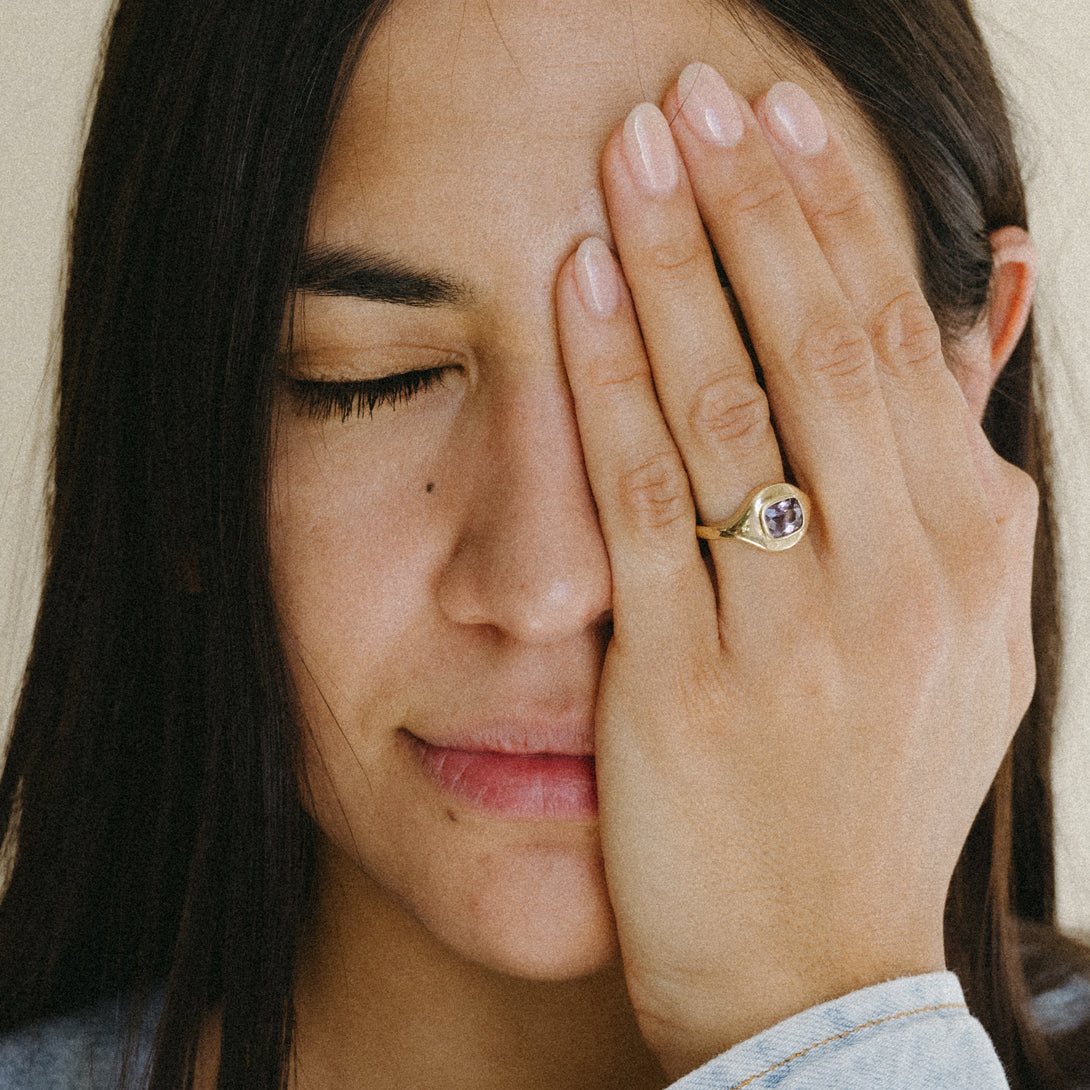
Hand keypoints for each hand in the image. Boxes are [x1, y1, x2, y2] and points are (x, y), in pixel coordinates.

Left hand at [555, 66, 1036, 1078]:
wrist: (820, 970)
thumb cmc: (876, 790)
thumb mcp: (959, 636)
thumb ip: (950, 476)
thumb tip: (981, 307)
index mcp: (981, 550)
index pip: (900, 341)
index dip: (833, 216)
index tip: (775, 124)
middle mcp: (907, 577)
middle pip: (819, 344)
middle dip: (750, 206)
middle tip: (696, 96)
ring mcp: (799, 632)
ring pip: (729, 401)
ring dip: (672, 261)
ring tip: (630, 153)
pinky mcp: (687, 680)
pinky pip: (642, 499)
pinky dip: (606, 381)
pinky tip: (574, 284)